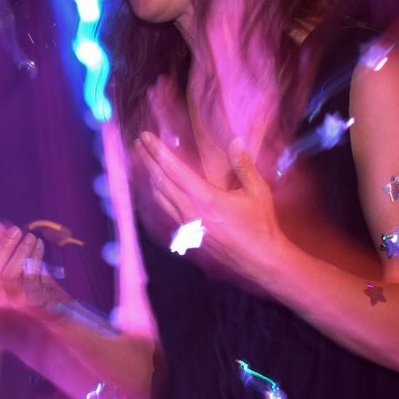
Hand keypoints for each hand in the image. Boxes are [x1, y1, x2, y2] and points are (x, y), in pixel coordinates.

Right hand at [0, 221, 68, 312]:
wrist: (63, 312)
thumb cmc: (40, 286)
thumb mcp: (22, 263)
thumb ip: (6, 246)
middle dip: (1, 245)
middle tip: (15, 229)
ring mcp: (14, 301)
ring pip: (8, 273)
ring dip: (20, 251)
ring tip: (30, 236)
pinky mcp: (32, 302)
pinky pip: (30, 277)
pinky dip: (35, 257)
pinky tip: (40, 245)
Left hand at [133, 133, 288, 285]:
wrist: (259, 260)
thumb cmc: (260, 225)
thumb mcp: (258, 192)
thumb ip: (244, 165)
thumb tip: (236, 141)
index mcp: (206, 199)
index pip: (174, 170)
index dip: (157, 152)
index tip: (146, 137)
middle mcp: (191, 212)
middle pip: (161, 181)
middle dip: (147, 160)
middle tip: (137, 143)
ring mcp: (187, 225)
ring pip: (160, 196)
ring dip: (149, 176)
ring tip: (142, 160)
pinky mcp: (187, 235)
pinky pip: (166, 210)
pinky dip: (157, 194)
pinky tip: (155, 186)